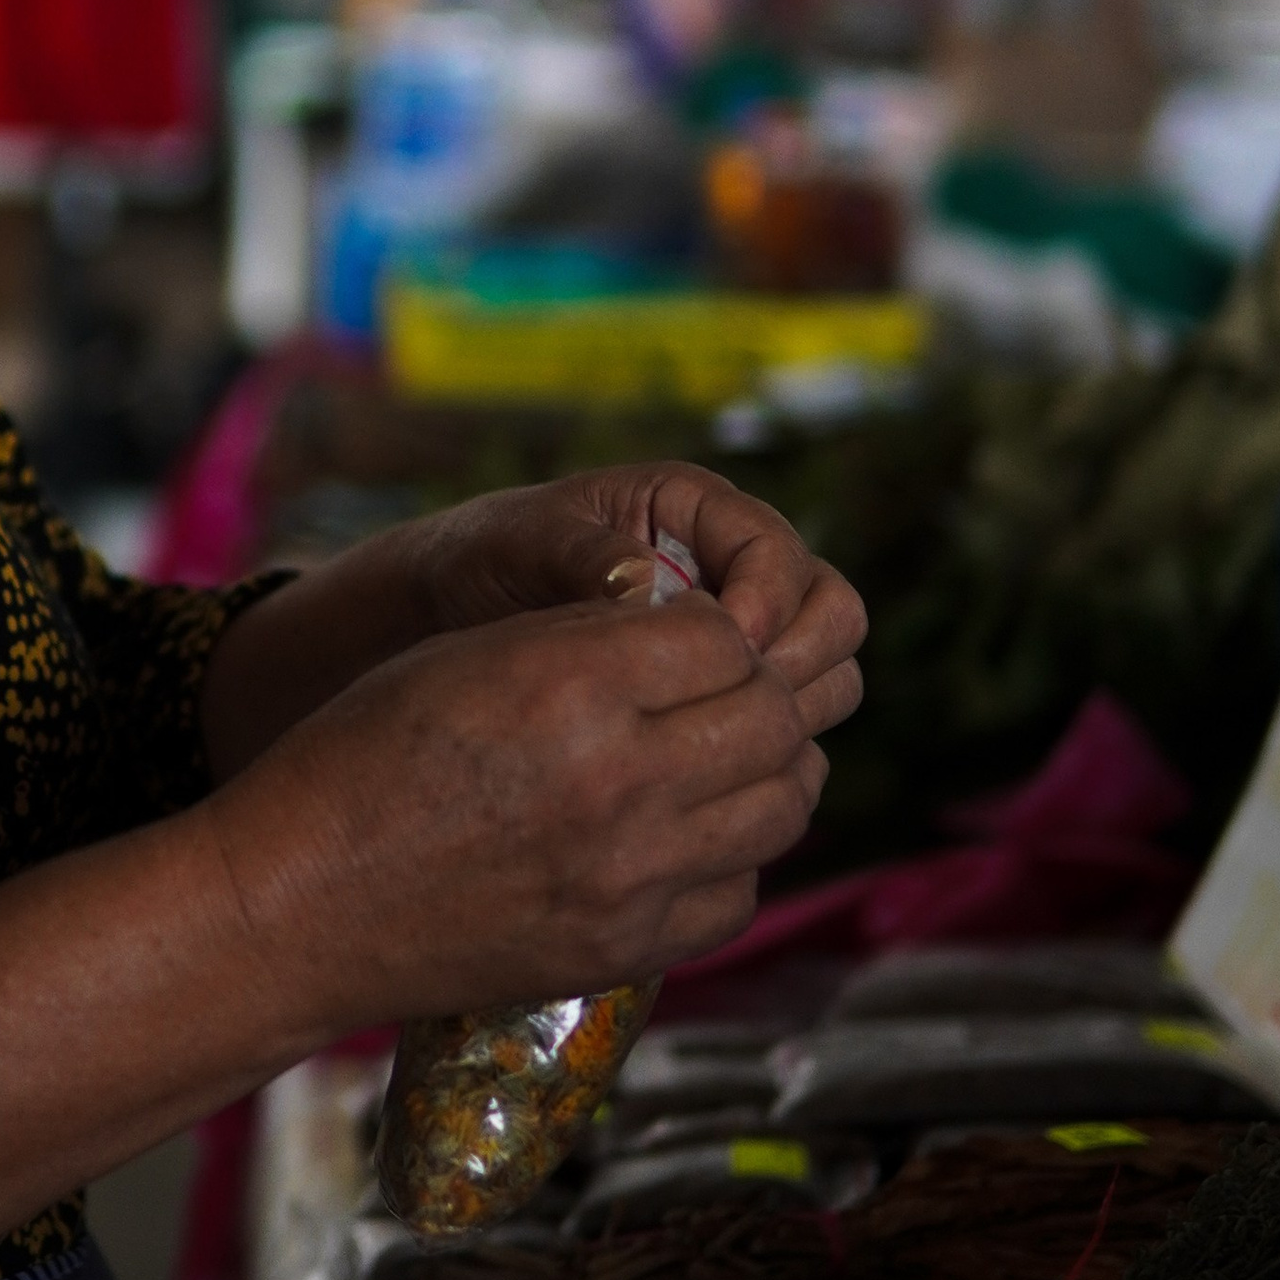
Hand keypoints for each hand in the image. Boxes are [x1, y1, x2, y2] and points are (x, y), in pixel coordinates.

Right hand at [204, 587, 824, 1035]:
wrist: (304, 904)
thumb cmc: (364, 758)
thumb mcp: (470, 654)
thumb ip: (588, 634)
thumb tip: (687, 621)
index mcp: (569, 688)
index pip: (726, 639)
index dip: (716, 628)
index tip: (685, 636)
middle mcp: (618, 783)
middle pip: (773, 720)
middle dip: (757, 693)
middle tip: (716, 691)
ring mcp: (632, 879)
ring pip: (783, 807)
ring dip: (763, 770)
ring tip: (713, 755)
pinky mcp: (629, 948)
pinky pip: (740, 890)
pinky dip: (731, 854)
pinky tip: (683, 832)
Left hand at [401, 465, 865, 744]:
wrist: (450, 611)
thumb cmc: (485, 556)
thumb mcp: (523, 542)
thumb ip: (586, 557)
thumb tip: (647, 583)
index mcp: (694, 507)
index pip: (776, 549)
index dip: (768, 598)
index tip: (733, 647)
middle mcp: (732, 565)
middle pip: (829, 608)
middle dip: (802, 655)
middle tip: (748, 702)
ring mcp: (737, 631)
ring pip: (824, 668)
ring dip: (797, 704)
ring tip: (731, 739)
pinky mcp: (722, 690)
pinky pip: (784, 718)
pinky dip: (771, 743)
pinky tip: (717, 772)